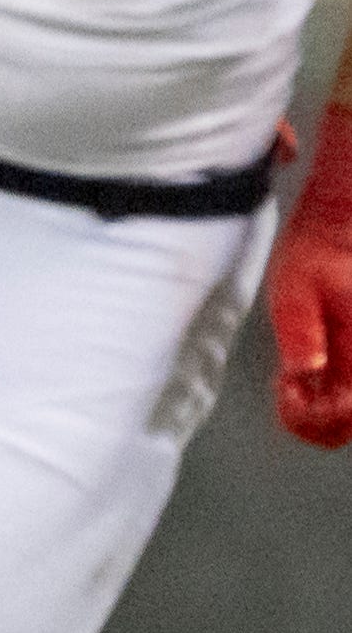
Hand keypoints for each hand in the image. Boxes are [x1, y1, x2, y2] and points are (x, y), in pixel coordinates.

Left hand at [273, 113, 351, 446]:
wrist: (344, 214)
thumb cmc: (319, 245)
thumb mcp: (294, 288)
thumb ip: (302, 333)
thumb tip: (306, 372)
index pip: (346, 413)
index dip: (310, 417)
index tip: (287, 389)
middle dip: (318, 418)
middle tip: (291, 388)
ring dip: (329, 409)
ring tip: (301, 380)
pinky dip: (337, 393)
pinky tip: (314, 370)